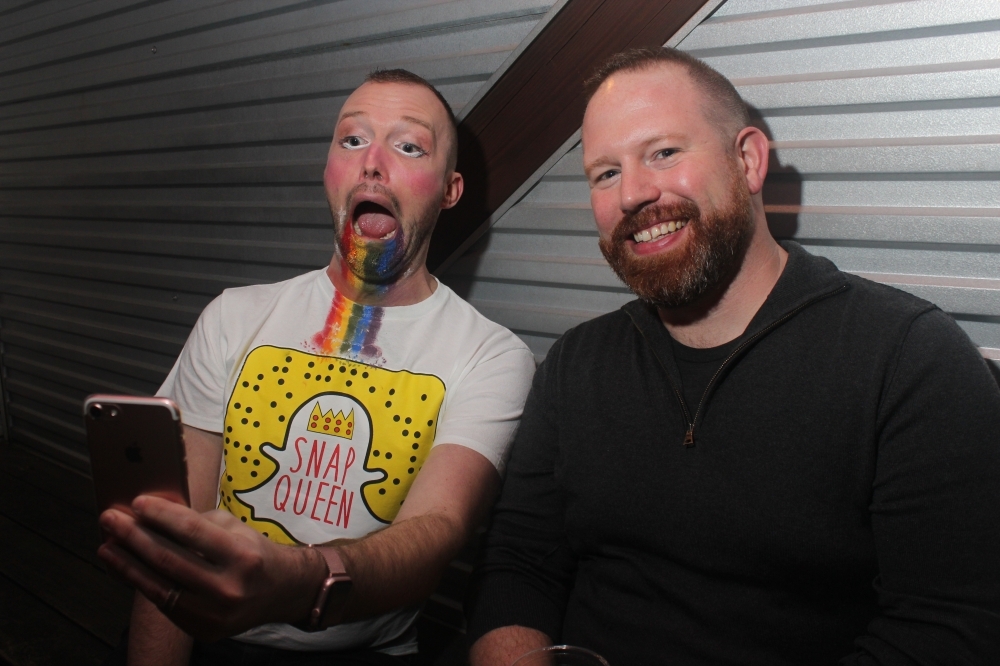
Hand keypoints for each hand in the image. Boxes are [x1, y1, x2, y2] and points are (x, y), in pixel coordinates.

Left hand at [98, 495, 324, 640]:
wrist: (281, 592)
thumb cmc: (254, 552)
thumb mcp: (235, 529)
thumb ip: (198, 523)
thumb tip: (152, 516)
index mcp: (242, 555)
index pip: (192, 530)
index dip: (161, 515)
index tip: (135, 502)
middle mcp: (229, 587)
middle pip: (169, 558)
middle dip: (134, 536)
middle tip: (109, 519)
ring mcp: (214, 614)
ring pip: (159, 585)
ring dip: (126, 563)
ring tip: (106, 546)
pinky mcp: (202, 630)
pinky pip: (164, 603)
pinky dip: (141, 583)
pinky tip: (125, 567)